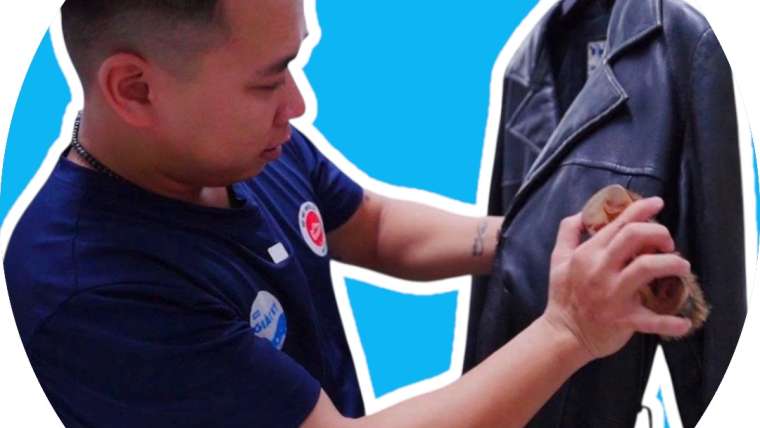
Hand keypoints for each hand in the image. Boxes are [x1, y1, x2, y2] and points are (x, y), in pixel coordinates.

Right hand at [542, 197, 691, 359]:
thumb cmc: (563, 297)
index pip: (618, 223)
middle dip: (658, 232)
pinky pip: (653, 320)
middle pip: (634, 236)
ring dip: (672, 264)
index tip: (658, 203)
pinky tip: (682, 323)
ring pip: (647, 267)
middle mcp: (600, 270)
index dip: (641, 209)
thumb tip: (581, 214)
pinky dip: (671, 323)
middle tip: (668, 242)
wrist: (563, 335)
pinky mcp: (623, 319)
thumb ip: (567, 233)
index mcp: (587, 254)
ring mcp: (613, 294)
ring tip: (682, 267)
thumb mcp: (557, 260)